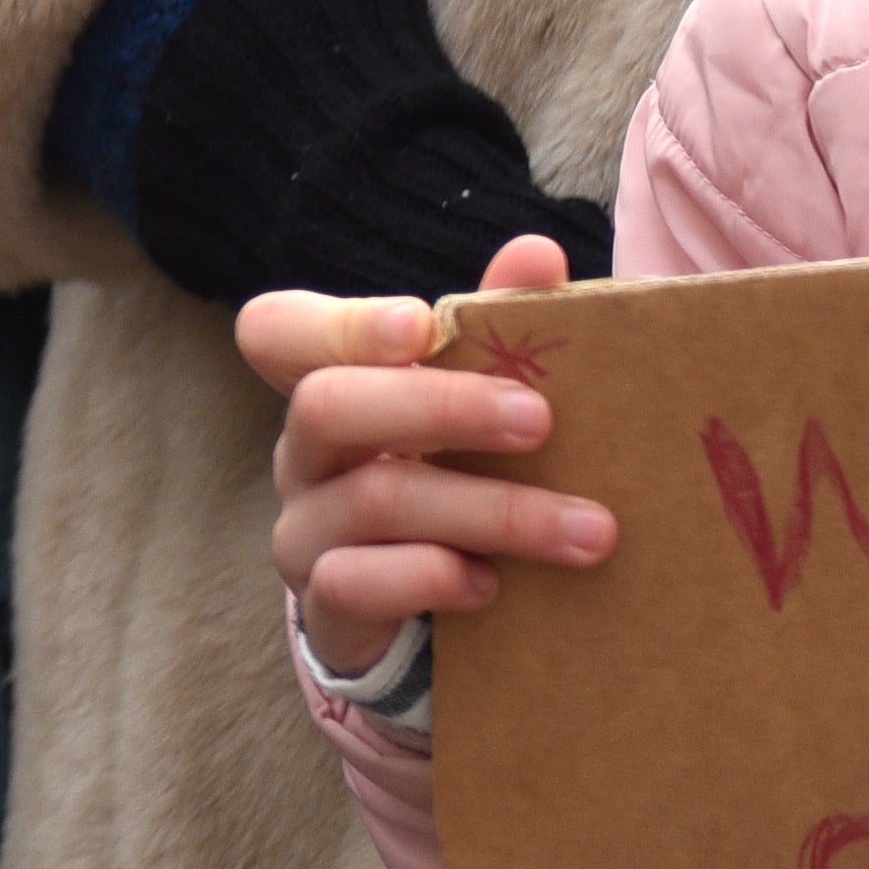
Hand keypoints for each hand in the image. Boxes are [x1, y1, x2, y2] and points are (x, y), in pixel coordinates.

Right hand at [239, 230, 612, 675]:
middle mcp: (303, 453)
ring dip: (491, 511)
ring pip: (372, 500)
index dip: (339, 325)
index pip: (276, 331)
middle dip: (441, 407)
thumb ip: (497, 328)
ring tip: (591, 530)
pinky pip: (357, 585)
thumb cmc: (454, 478)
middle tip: (541, 421)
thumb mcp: (474, 402)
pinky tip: (495, 586)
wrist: (427, 615)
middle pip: (327, 405)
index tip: (423, 326)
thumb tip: (538, 253)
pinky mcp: (326, 608)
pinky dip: (433, 579)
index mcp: (328, 384)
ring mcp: (305, 531)